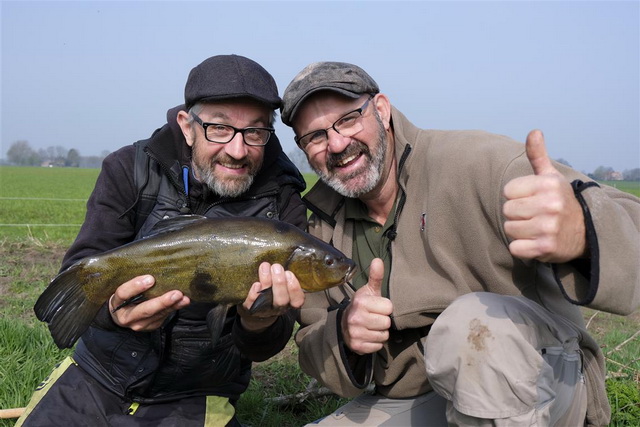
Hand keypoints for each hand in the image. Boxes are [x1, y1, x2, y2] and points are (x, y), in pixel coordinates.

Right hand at [109, 275, 189, 330]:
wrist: (122, 313)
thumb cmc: (126, 295)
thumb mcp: (125, 287)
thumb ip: (136, 281)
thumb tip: (154, 270)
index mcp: (117, 302)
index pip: (124, 293)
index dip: (136, 286)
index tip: (150, 279)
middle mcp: (126, 316)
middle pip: (144, 309)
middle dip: (162, 302)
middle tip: (176, 294)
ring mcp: (138, 324)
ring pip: (157, 315)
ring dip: (173, 306)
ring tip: (184, 299)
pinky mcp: (149, 326)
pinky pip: (163, 317)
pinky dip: (173, 309)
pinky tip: (182, 302)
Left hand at [237, 262, 304, 332]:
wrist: (256, 309)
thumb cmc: (273, 290)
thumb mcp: (283, 285)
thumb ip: (285, 276)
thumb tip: (284, 257)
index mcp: (289, 301)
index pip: (298, 299)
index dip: (294, 288)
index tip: (289, 273)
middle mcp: (278, 308)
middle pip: (282, 300)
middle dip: (280, 282)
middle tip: (276, 267)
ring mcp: (265, 310)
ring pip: (267, 300)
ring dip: (267, 282)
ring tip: (265, 266)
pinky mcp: (251, 308)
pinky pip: (252, 304)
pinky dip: (254, 294)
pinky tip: (256, 284)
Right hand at [341, 258, 392, 354]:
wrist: (344, 324)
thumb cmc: (362, 305)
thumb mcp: (368, 291)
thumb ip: (375, 277)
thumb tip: (378, 260)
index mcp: (361, 302)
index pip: (389, 308)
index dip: (385, 308)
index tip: (376, 307)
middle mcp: (356, 318)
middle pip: (387, 323)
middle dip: (383, 321)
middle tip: (374, 318)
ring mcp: (356, 333)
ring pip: (384, 335)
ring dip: (380, 332)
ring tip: (371, 327)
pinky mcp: (357, 346)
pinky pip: (378, 346)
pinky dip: (375, 342)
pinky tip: (368, 336)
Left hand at [503, 130, 586, 262]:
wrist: (585, 232)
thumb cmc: (559, 201)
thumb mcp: (551, 177)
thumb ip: (538, 156)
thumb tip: (534, 131)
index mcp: (548, 185)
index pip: (508, 190)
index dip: (516, 196)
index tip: (531, 199)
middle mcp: (550, 205)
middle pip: (507, 210)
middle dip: (516, 214)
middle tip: (533, 215)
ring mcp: (548, 227)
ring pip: (509, 228)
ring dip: (519, 231)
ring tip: (535, 228)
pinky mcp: (545, 248)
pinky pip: (515, 248)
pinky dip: (521, 248)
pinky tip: (535, 242)